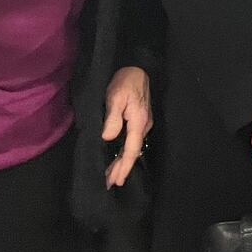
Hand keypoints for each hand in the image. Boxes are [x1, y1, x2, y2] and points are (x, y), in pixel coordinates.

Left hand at [101, 66, 150, 187]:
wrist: (137, 67)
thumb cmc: (125, 81)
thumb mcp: (116, 97)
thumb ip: (113, 118)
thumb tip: (108, 138)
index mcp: (138, 122)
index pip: (131, 149)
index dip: (123, 166)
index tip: (116, 180)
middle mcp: (143, 126)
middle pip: (133, 152)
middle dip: (122, 169)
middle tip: (110, 184)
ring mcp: (143, 123)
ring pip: (132, 148)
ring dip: (122, 162)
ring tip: (112, 176)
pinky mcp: (139, 120)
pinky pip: (132, 141)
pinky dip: (124, 152)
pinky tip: (118, 157)